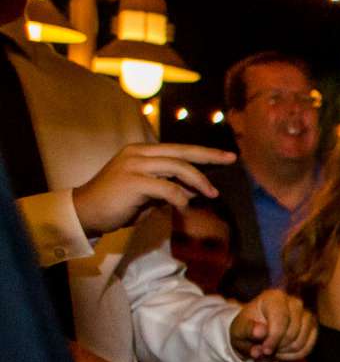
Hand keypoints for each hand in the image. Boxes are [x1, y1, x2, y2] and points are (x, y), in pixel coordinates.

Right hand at [71, 143, 236, 233]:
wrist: (86, 211)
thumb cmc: (119, 203)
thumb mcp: (150, 192)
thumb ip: (170, 187)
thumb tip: (197, 189)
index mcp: (142, 151)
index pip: (179, 149)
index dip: (204, 152)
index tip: (227, 156)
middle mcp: (138, 153)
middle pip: (181, 152)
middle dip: (209, 156)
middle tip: (231, 160)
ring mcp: (134, 165)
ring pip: (177, 168)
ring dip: (199, 181)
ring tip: (211, 194)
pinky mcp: (133, 181)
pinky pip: (167, 188)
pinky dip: (180, 198)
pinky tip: (184, 207)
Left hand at [231, 289, 317, 360]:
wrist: (257, 329)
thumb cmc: (248, 327)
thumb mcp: (239, 329)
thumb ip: (247, 330)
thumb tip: (261, 332)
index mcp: (274, 297)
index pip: (281, 319)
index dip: (273, 338)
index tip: (264, 350)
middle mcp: (295, 302)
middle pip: (292, 333)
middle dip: (277, 347)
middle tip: (265, 351)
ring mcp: (307, 314)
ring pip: (301, 342)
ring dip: (285, 352)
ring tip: (273, 351)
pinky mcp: (313, 327)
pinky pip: (308, 347)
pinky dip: (294, 355)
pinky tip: (283, 353)